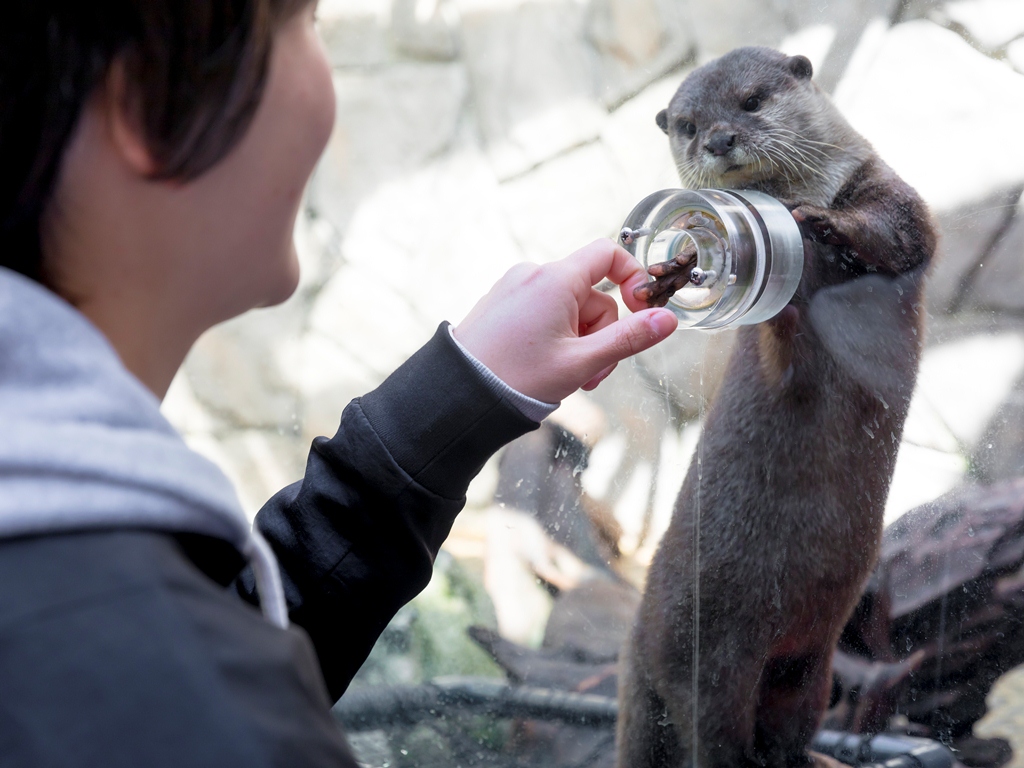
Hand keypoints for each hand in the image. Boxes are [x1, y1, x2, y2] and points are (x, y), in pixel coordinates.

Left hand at [452, 239, 677, 403]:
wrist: (458, 395)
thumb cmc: (516, 378)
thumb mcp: (582, 362)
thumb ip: (629, 338)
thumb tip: (668, 319)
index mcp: (555, 280)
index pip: (608, 254)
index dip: (632, 278)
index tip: (640, 309)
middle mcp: (533, 275)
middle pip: (591, 293)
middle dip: (600, 333)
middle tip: (591, 373)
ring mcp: (514, 289)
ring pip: (567, 309)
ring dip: (578, 341)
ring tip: (566, 376)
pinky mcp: (501, 305)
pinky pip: (543, 313)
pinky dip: (554, 338)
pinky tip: (544, 367)